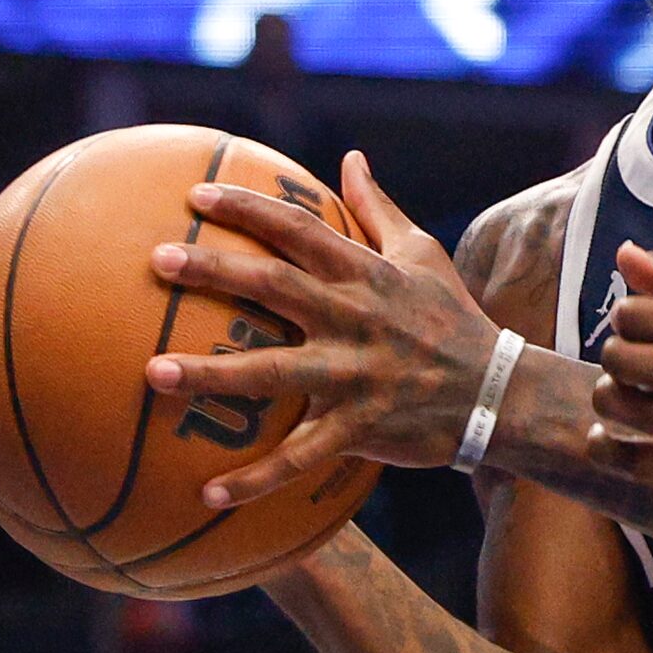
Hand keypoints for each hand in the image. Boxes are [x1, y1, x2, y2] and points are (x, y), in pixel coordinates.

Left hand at [144, 151, 502, 505]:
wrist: (501, 393)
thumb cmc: (453, 318)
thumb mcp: (422, 254)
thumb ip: (378, 208)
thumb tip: (351, 159)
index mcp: (366, 274)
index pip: (300, 229)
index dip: (248, 209)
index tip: (195, 196)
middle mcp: (356, 318)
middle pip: (276, 287)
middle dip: (215, 270)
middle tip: (158, 260)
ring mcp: (357, 375)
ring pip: (275, 372)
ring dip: (211, 374)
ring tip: (151, 373)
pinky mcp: (361, 428)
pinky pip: (302, 457)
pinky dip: (257, 479)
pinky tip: (207, 494)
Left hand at [588, 245, 652, 503]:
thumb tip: (625, 255)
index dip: (637, 314)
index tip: (622, 316)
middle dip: (620, 357)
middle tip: (614, 353)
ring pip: (652, 417)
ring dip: (610, 398)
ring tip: (609, 388)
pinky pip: (648, 468)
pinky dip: (610, 452)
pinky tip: (600, 436)